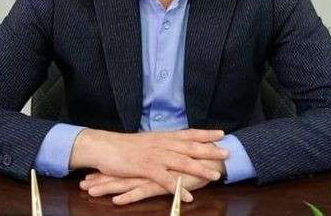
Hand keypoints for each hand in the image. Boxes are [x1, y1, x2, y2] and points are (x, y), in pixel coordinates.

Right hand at [69, 129, 227, 196]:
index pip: (188, 133)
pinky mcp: (145, 168)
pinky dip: (177, 188)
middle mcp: (161, 144)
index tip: (221, 133)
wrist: (103, 146)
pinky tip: (187, 196)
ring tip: (215, 176)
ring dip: (199, 170)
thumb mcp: (145, 142)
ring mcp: (154, 156)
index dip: (205, 133)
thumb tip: (174, 145)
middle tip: (227, 153)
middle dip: (210, 150)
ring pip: (181, 162)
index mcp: (162, 137)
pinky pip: (165, 180)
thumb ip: (161, 144)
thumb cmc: (123, 146)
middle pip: (190, 147)